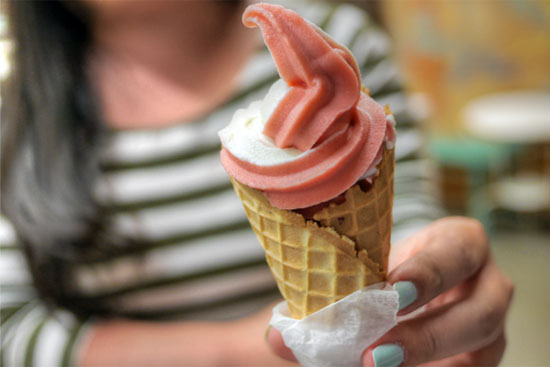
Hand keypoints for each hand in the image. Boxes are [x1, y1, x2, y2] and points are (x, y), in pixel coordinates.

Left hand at [266, 217, 513, 366]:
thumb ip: (320, 303)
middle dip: (428, 334)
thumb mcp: (355, 278)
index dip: (431, 270)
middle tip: (375, 352)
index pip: (459, 248)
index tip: (391, 291)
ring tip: (376, 365)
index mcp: (457, 244)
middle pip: (483, 309)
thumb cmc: (376, 278)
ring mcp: (490, 327)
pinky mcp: (482, 358)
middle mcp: (485, 283)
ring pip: (484, 351)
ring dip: (429, 361)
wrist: (393, 303)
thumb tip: (277, 337)